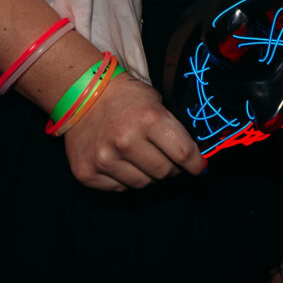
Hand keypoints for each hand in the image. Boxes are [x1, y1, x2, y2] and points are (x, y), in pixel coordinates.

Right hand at [60, 74, 207, 190]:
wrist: (82, 95)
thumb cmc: (125, 98)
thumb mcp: (155, 102)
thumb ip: (172, 128)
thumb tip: (192, 156)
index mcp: (148, 119)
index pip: (183, 153)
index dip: (196, 163)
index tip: (200, 168)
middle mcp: (125, 140)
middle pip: (163, 172)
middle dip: (172, 169)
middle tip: (170, 162)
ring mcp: (104, 158)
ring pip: (142, 183)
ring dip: (148, 175)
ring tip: (143, 159)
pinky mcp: (87, 172)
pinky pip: (119, 187)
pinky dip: (125, 179)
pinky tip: (122, 162)